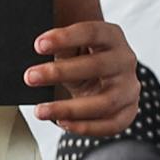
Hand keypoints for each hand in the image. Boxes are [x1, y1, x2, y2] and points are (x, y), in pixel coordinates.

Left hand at [26, 19, 136, 134]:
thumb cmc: (84, 60)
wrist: (105, 78)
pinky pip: (110, 124)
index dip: (65, 38)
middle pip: (97, 66)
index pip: (91, 32)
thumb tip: (39, 48)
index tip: (38, 45)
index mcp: (112, 36)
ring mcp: (129, 88)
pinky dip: (85, 127)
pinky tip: (62, 122)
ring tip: (41, 111)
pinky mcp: (128, 111)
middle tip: (30, 77)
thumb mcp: (73, 48)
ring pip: (105, 102)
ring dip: (69, 108)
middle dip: (60, 72)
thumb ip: (60, 47)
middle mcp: (125, 60)